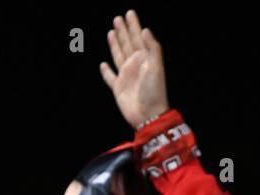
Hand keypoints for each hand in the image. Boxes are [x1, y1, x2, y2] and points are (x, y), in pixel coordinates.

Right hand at [99, 10, 168, 129]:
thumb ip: (152, 48)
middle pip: (127, 44)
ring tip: (111, 32)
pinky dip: (106, 71)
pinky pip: (110, 77)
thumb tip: (145, 30)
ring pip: (118, 56)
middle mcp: (135, 66)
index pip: (138, 38)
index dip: (134, 25)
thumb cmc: (154, 92)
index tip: (129, 13)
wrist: (148, 116)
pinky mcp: (118, 88)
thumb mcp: (156, 68)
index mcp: (145, 60)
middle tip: (118, 18)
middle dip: (123, 31)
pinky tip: (103, 64)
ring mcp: (126, 77)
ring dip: (115, 44)